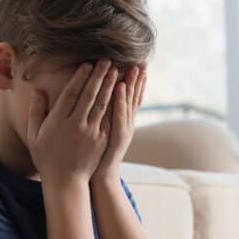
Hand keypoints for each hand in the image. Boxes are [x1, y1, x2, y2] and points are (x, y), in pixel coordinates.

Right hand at [27, 59, 119, 184]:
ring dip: (110, 86)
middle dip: (99, 76)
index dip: (80, 78)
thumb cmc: (46, 157)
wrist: (65, 181)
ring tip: (116, 71)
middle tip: (107, 61)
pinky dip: (115, 104)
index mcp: (59, 122)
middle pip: (90, 96)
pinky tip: (120, 93)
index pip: (71, 94)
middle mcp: (76, 125)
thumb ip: (36, 111)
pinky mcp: (102, 140)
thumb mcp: (34, 135)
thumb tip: (37, 90)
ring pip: (102, 105)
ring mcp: (91, 133)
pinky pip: (110, 118)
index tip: (87, 64)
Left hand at [91, 63, 146, 184]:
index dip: (136, 82)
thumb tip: (102, 100)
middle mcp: (126, 124)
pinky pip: (119, 116)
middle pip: (134, 98)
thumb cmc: (95, 155)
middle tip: (143, 61)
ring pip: (128, 104)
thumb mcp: (102, 133)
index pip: (131, 97)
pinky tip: (120, 88)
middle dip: (138, 80)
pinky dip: (121, 101)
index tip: (138, 65)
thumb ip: (103, 116)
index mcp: (122, 121)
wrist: (99, 177)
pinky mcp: (116, 136)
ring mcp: (122, 130)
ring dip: (132, 85)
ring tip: (134, 68)